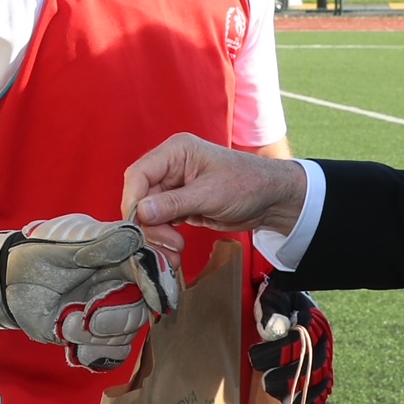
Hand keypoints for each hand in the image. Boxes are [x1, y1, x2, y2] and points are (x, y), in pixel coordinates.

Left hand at [0, 217, 180, 370]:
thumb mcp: (67, 239)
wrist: (9, 282)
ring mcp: (109, 311)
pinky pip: (112, 354)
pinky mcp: (95, 336)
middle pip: (144, 307)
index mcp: (120, 256)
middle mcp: (120, 284)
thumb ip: (103, 241)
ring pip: (129, 334)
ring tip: (70, 323)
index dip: (158, 283)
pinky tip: (75, 343)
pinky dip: (94, 353)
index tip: (157, 298)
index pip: (151, 268)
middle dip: (120, 316)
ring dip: (99, 336)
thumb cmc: (37, 251)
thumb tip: (137, 238)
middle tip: (92, 316)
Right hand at [122, 134, 306, 245]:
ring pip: (148, 214)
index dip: (132, 201)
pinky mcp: (180, 205)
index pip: (139, 174)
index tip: (137, 225)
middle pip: (141, 197)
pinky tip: (174, 251)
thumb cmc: (248, 184)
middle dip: (150, 225)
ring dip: (157, 236)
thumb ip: (174, 203)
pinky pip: (161, 223)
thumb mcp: (210, 194)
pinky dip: (164, 239)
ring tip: (174, 252)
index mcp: (176, 152)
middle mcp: (170, 167)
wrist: (271, 200)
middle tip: (168, 244)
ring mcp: (174, 187)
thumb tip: (141, 211)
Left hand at [248, 281, 334, 403]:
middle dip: (286, 378)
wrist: (292, 304)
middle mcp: (324, 342)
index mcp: (313, 321)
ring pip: (318, 383)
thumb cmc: (279, 302)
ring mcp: (326, 359)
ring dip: (296, 394)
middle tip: (265, 381)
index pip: (298, 341)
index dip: (275, 352)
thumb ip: (270, 310)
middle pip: (312, 366)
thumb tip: (273, 329)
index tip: (254, 355)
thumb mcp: (272, 296)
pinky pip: (322, 394)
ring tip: (276, 397)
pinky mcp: (323, 373)